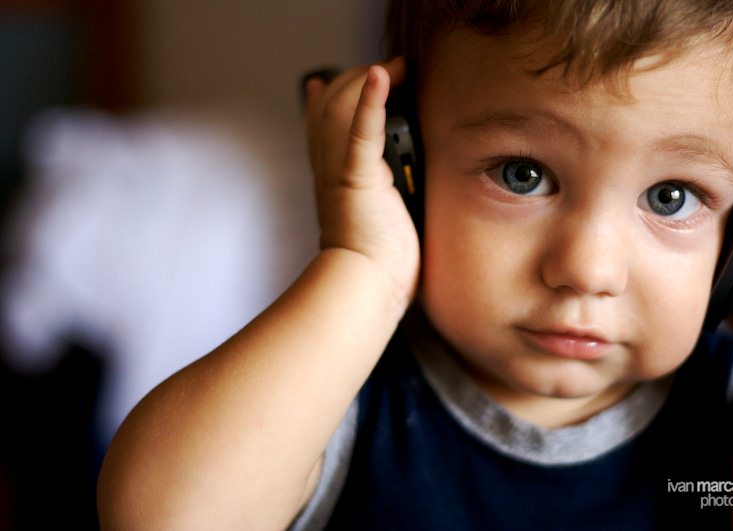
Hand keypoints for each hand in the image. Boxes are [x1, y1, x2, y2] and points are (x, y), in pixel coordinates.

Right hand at [305, 59, 419, 307]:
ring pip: (339, 109)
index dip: (323, 99)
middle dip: (353, 80)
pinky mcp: (358, 180)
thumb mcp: (377, 220)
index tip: (324, 82)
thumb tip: (394, 186)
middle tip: (388, 68)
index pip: (320, 126)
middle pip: (327, 107)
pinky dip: (370, 101)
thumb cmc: (376, 265)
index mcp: (333, 179)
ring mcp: (340, 172)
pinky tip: (381, 75)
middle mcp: (328, 170)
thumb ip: (381, 196)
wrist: (366, 288)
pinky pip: (360, 132)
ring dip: (364, 81)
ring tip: (394, 68)